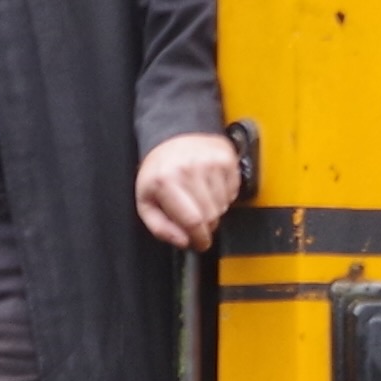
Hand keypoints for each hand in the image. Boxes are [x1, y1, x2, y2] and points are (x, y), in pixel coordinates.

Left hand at [133, 129, 243, 250]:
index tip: (201, 243)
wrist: (172, 137)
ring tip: (200, 197)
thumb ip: (161, 228)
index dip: (200, 239)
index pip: (193, 221)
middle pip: (211, 216)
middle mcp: (189, 170)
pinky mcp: (226, 158)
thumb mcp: (147, 202)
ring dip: (215, 209)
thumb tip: (184, 241)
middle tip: (197, 219)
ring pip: (224, 206)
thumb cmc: (160, 171)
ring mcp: (210, 162)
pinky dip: (224, 195)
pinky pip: (233, 191)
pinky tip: (210, 185)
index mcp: (166, 182)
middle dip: (206, 226)